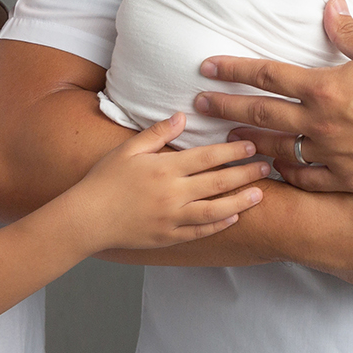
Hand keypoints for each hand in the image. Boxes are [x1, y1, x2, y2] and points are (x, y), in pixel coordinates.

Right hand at [64, 113, 269, 249]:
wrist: (86, 219)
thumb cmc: (104, 180)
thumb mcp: (128, 150)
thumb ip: (157, 133)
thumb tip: (182, 115)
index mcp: (164, 169)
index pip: (207, 157)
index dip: (233, 150)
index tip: (252, 145)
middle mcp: (172, 194)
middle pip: (218, 182)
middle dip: (245, 173)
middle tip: (266, 166)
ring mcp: (172, 219)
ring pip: (216, 210)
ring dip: (241, 201)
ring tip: (260, 193)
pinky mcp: (168, 237)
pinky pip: (200, 232)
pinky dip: (220, 224)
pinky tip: (234, 217)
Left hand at [197, 0, 352, 193]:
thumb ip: (348, 33)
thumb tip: (331, 6)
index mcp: (324, 87)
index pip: (267, 75)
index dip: (234, 70)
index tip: (208, 67)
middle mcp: (320, 123)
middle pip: (260, 114)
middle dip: (226, 107)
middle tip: (199, 105)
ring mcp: (330, 155)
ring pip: (276, 150)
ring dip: (249, 144)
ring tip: (228, 142)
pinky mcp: (345, 179)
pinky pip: (304, 178)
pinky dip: (285, 173)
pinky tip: (272, 171)